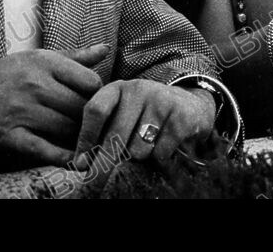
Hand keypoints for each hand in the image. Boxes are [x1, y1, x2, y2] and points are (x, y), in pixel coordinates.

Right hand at [0, 44, 107, 165]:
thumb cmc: (6, 76)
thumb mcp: (37, 58)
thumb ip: (74, 56)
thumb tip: (105, 49)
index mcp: (44, 63)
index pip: (90, 81)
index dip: (99, 93)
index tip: (97, 100)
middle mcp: (34, 85)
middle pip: (81, 107)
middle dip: (91, 118)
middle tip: (96, 124)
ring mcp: (21, 111)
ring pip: (67, 128)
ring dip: (80, 136)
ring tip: (85, 138)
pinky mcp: (9, 136)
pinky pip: (44, 149)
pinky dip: (63, 157)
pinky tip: (75, 159)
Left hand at [73, 80, 215, 173]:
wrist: (192, 105)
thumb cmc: (147, 115)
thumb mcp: (124, 112)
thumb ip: (104, 130)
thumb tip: (82, 164)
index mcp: (120, 88)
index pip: (96, 110)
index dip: (86, 139)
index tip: (80, 164)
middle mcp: (140, 90)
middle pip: (115, 136)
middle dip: (103, 165)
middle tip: (93, 184)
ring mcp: (162, 102)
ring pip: (137, 149)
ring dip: (140, 157)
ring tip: (149, 146)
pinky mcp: (180, 118)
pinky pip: (159, 154)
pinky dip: (160, 160)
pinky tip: (166, 149)